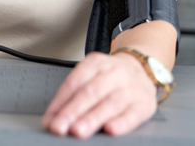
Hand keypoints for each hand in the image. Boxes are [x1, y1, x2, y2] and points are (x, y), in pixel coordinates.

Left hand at [42, 52, 157, 137]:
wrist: (143, 68)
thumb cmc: (110, 77)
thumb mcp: (91, 75)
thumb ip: (73, 94)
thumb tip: (53, 118)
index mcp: (95, 63)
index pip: (74, 83)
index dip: (60, 103)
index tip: (50, 120)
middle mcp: (114, 72)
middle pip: (90, 92)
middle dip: (72, 112)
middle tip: (59, 127)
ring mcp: (131, 87)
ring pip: (110, 103)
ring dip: (92, 119)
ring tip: (78, 131)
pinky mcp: (145, 103)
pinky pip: (132, 114)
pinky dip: (121, 123)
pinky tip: (110, 129)